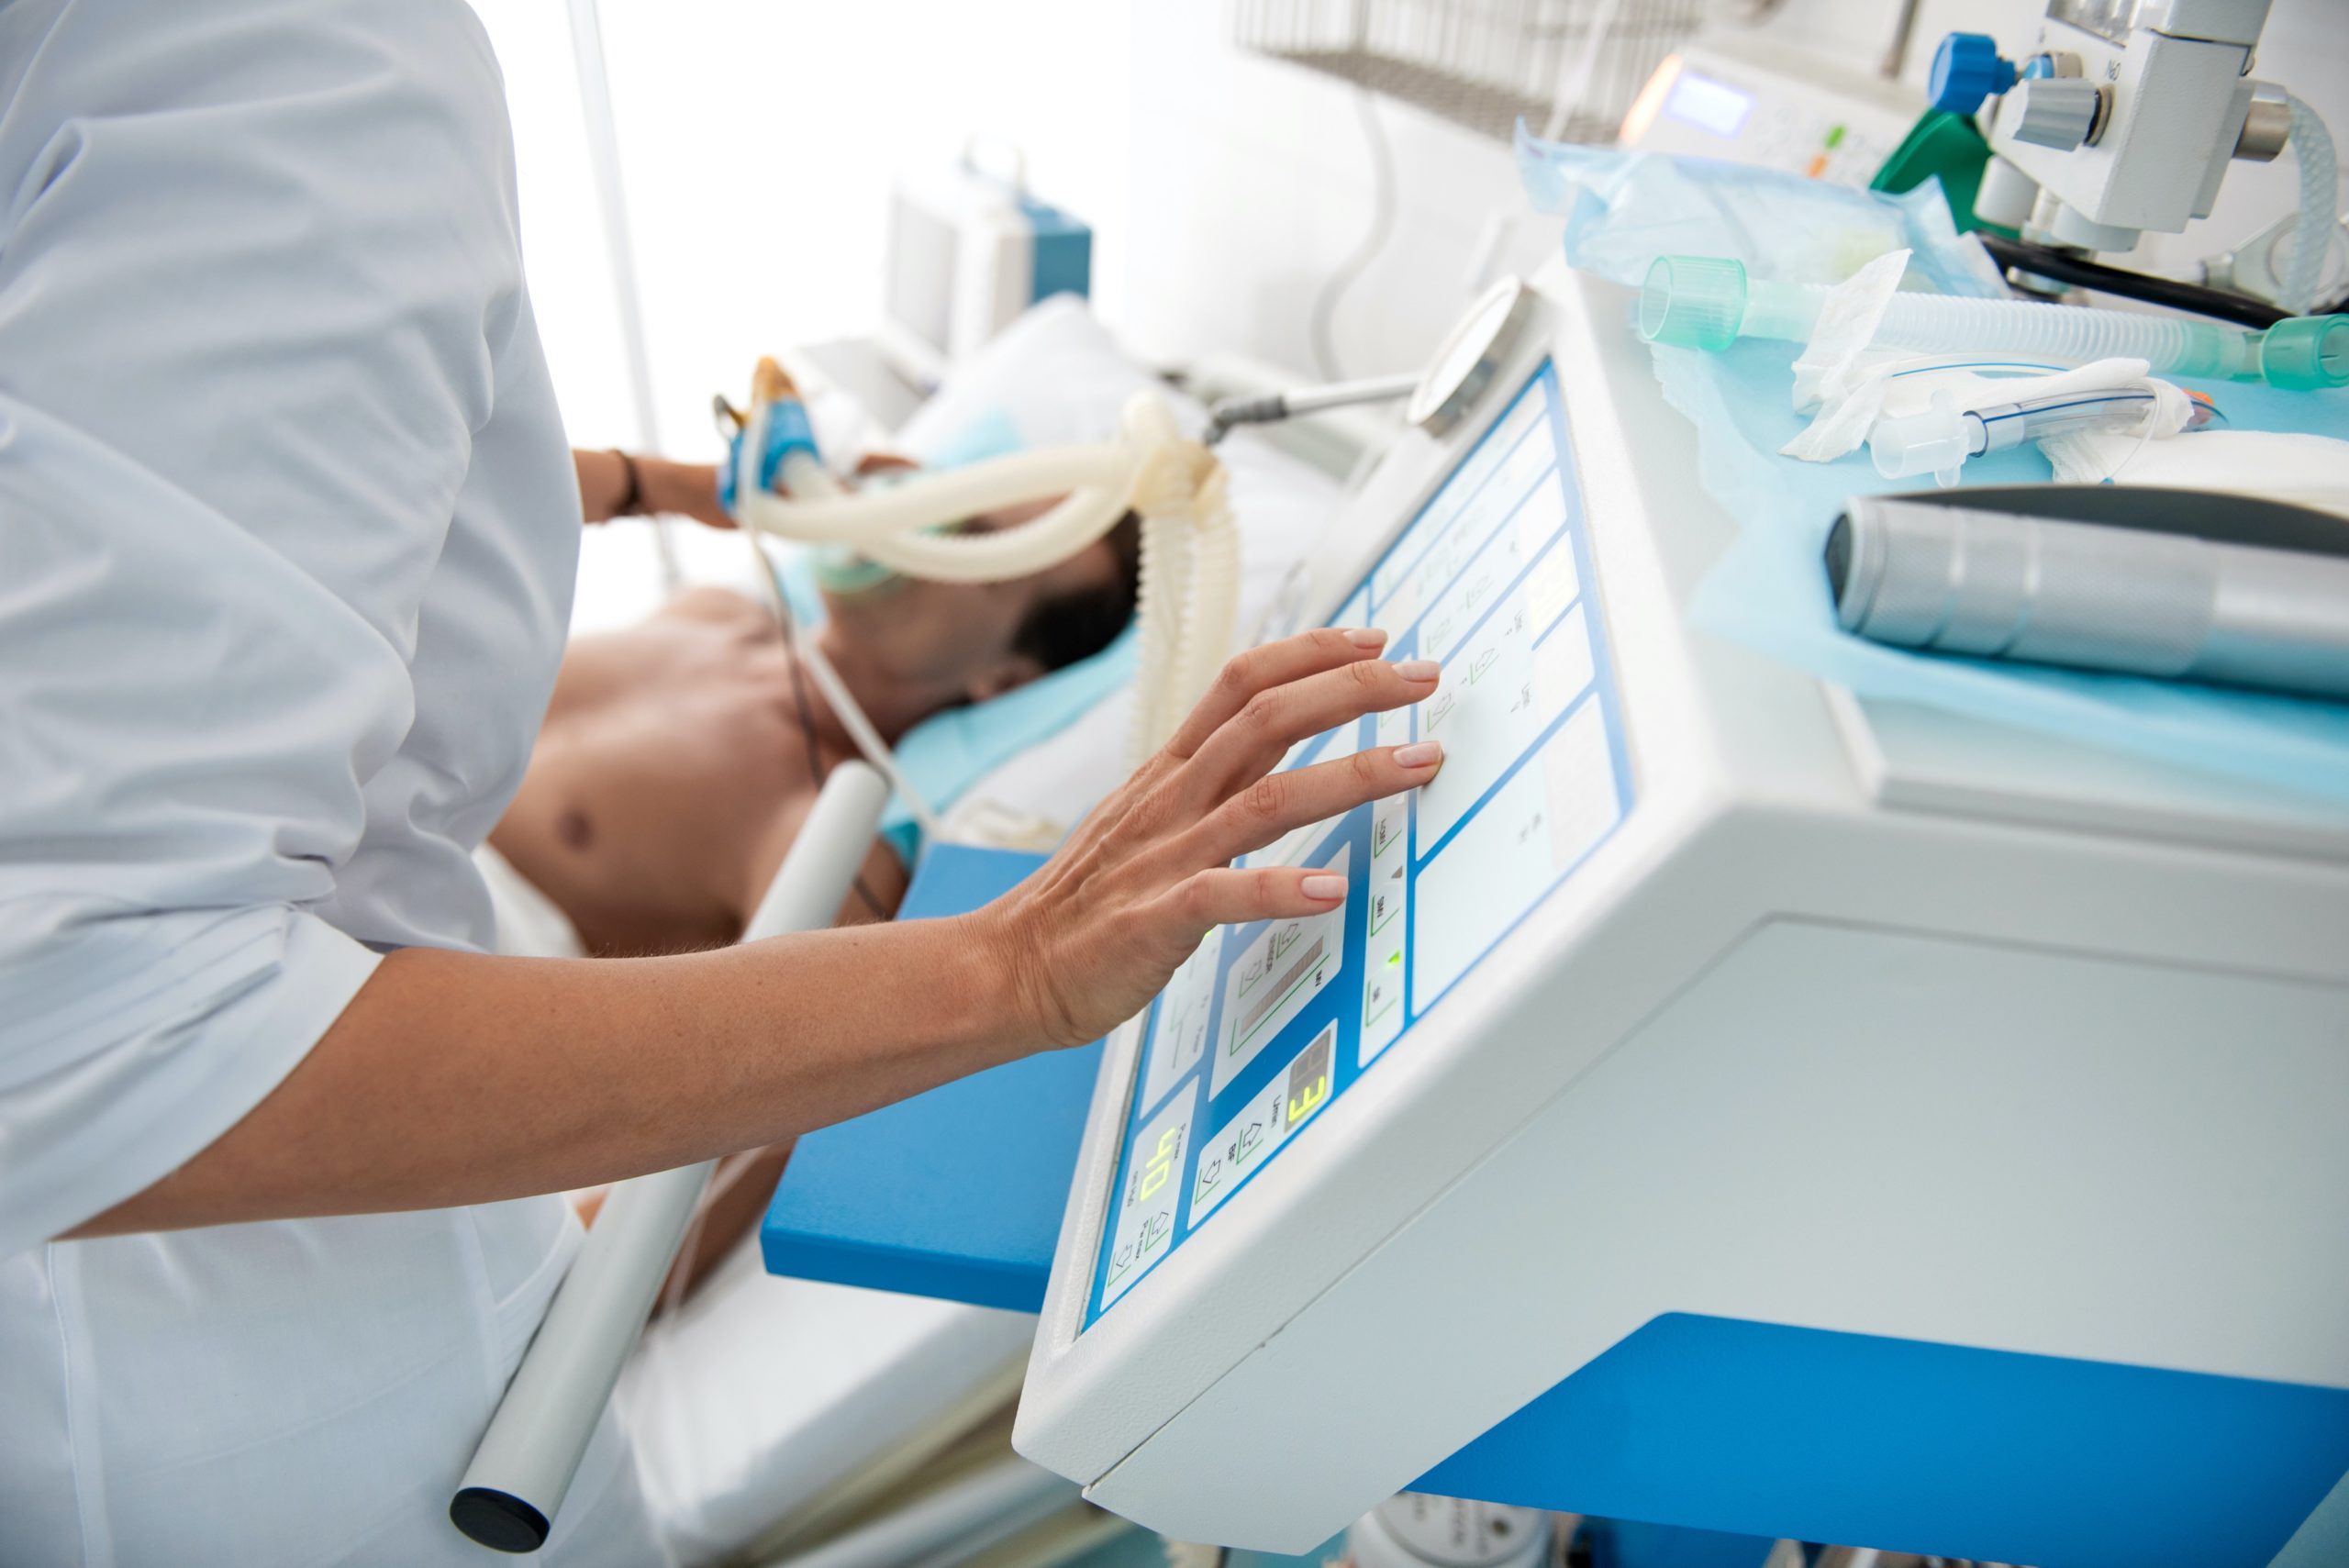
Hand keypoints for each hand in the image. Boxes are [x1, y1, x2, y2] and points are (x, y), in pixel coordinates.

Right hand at [972, 628, 1442, 1048]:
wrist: (1012, 966)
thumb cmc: (1088, 901)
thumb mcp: (1149, 816)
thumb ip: (1213, 779)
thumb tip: (1278, 738)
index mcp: (1170, 771)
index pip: (1243, 683)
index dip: (1312, 652)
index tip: (1377, 640)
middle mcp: (1172, 800)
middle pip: (1267, 719)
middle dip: (1352, 689)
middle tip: (1421, 676)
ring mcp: (1165, 857)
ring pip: (1265, 798)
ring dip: (1350, 776)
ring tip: (1417, 763)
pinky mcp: (1156, 919)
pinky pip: (1223, 896)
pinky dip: (1279, 889)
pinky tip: (1331, 891)